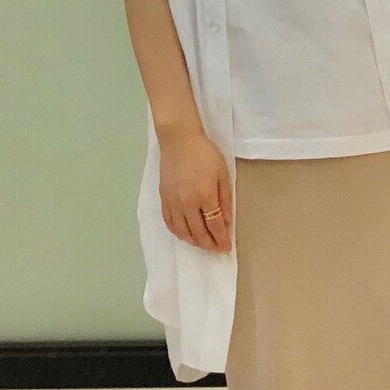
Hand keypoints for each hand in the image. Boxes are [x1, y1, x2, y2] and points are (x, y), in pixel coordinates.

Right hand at [157, 130, 232, 253]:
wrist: (178, 140)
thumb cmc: (204, 154)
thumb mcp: (222, 174)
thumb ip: (225, 200)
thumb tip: (226, 222)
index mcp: (204, 196)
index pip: (214, 226)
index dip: (221, 240)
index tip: (226, 248)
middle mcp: (187, 203)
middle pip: (198, 233)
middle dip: (209, 244)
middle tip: (216, 249)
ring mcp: (173, 202)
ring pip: (182, 232)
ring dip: (193, 242)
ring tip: (202, 244)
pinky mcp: (163, 199)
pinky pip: (169, 223)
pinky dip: (178, 232)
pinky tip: (185, 234)